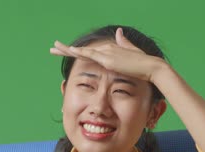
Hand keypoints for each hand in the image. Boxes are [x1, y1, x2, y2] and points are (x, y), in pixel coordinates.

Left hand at [50, 28, 164, 81]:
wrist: (151, 67)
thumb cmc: (143, 65)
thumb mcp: (131, 53)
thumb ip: (123, 43)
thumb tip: (119, 32)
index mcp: (110, 51)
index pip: (89, 51)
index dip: (77, 51)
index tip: (66, 50)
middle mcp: (106, 50)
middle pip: (82, 50)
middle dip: (66, 49)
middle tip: (53, 48)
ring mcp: (107, 54)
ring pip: (82, 51)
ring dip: (67, 50)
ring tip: (53, 48)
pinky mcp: (109, 60)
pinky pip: (91, 55)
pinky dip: (80, 52)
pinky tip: (70, 50)